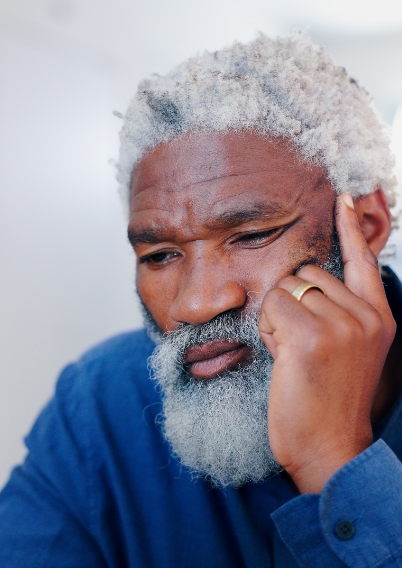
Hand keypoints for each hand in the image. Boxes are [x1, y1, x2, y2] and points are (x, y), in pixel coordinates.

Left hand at [259, 193, 395, 493]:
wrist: (328, 445)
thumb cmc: (327, 398)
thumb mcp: (349, 349)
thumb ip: (339, 311)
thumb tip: (311, 279)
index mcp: (378, 317)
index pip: (362, 260)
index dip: (351, 228)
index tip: (343, 197)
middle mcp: (365, 315)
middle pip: (305, 273)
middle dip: (290, 301)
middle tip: (298, 343)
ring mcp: (341, 324)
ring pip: (283, 288)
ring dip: (275, 317)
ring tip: (291, 352)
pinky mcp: (310, 336)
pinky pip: (270, 307)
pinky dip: (266, 329)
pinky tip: (281, 356)